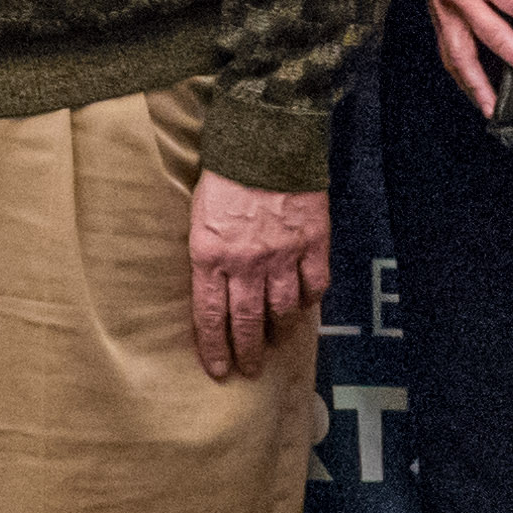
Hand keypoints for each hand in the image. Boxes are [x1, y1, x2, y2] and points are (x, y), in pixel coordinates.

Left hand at [186, 175, 330, 381]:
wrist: (265, 142)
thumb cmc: (224, 177)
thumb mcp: (197, 217)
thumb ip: (206, 256)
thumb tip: (214, 292)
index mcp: (209, 255)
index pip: (209, 315)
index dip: (215, 347)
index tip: (218, 370)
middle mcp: (246, 262)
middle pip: (246, 321)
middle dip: (247, 351)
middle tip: (248, 370)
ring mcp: (283, 254)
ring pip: (283, 308)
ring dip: (279, 328)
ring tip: (276, 339)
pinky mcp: (313, 243)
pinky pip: (315, 284)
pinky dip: (310, 298)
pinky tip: (304, 304)